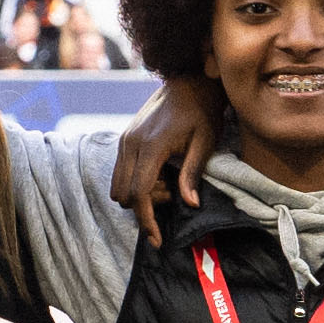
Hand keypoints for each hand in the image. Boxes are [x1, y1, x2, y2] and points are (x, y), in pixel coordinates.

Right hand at [110, 82, 213, 223]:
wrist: (189, 82)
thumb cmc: (202, 111)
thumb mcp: (205, 142)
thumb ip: (193, 173)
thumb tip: (189, 204)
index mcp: (151, 146)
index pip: (139, 193)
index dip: (147, 220)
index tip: (157, 240)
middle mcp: (130, 143)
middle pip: (123, 194)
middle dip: (145, 205)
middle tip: (173, 193)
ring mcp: (124, 140)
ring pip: (118, 185)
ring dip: (139, 194)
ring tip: (168, 182)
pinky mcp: (125, 138)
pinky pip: (120, 172)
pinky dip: (135, 182)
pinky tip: (159, 173)